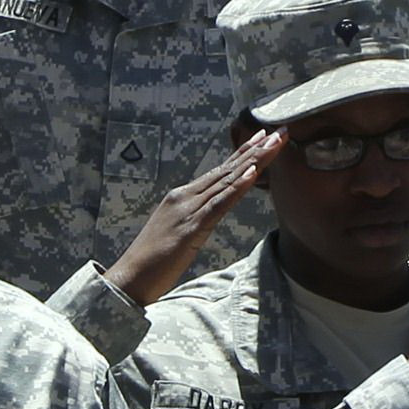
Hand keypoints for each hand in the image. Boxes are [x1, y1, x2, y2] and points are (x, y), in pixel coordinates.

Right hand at [102, 132, 283, 306]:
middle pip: (227, 170)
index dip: (244, 154)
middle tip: (279, 130)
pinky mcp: (190, 228)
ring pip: (226, 181)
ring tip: (273, 142)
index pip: (220, 172)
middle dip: (256, 150)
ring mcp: (187, 210)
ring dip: (254, 160)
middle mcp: (185, 197)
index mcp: (183, 197)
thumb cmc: (152, 262)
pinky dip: (236, 187)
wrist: (129, 279)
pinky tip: (252, 172)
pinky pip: (218, 204)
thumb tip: (211, 215)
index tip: (264, 138)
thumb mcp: (178, 234)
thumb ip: (195, 219)